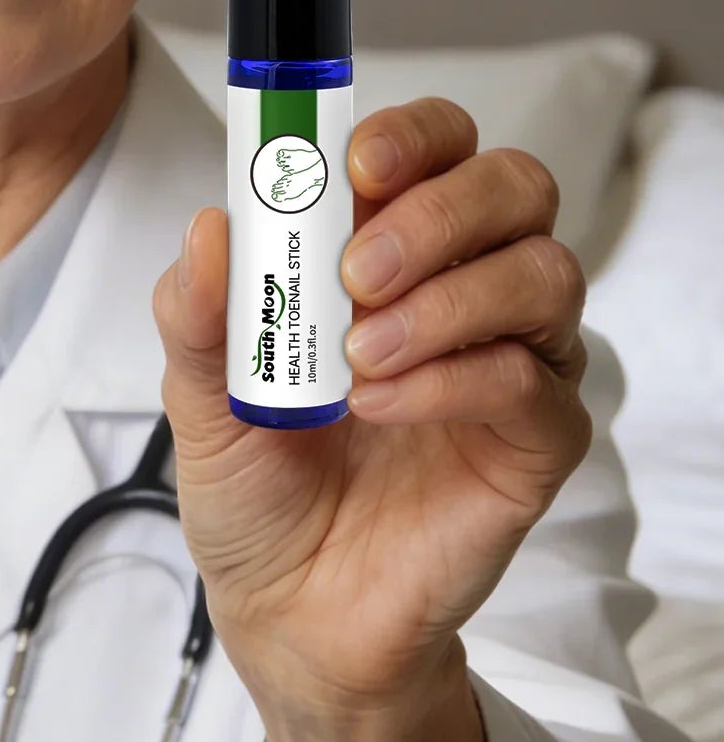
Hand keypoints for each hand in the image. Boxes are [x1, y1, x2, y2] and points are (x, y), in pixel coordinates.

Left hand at [151, 99, 592, 741]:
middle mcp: (463, 286)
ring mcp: (510, 360)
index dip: (411, 136)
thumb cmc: (255, 478)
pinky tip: (381, 405)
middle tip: (354, 270)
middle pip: (514, 189)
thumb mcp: (197, 389)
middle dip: (437, 211)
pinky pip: (531, 382)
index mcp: (386, 246)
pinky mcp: (534, 442)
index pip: (438, 148)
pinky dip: (451, 380)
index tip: (353, 168)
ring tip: (357, 354)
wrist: (286, 606)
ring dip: (445, 298)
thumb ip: (198, 309)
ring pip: (543, 275)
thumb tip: (211, 225)